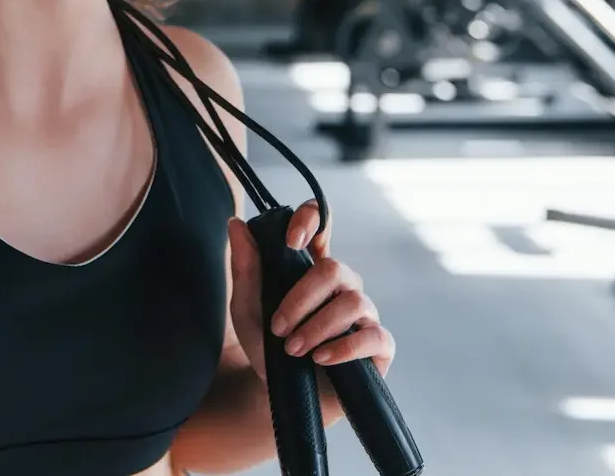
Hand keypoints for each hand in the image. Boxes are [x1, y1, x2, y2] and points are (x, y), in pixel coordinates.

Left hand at [227, 201, 394, 384]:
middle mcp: (342, 286)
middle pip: (334, 268)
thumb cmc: (265, 346)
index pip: (321, 225)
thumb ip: (245, 268)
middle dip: (301, 298)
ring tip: (293, 351)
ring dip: (316, 327)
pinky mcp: (379, 346)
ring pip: (352, 302)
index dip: (312, 219)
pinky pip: (374, 336)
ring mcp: (364, 314)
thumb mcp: (246, 307)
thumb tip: (235, 223)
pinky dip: (343, 347)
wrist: (278, 395)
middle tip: (278, 328)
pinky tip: (320, 360)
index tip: (291, 240)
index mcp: (311, 268)